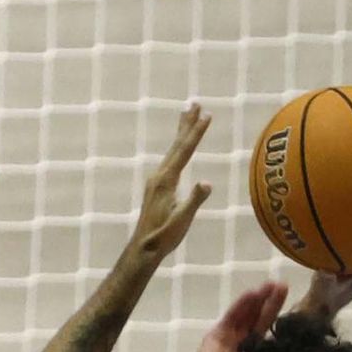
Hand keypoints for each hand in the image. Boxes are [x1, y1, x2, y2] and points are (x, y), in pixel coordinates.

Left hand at [130, 104, 212, 264]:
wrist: (144, 248)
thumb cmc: (164, 236)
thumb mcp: (182, 220)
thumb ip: (193, 201)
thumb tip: (206, 184)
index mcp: (166, 180)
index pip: (184, 151)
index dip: (196, 133)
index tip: (207, 115)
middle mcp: (159, 175)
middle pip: (176, 145)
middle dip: (187, 124)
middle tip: (195, 103)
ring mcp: (156, 180)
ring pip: (172, 151)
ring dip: (181, 133)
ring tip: (187, 116)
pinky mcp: (156, 186)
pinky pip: (170, 160)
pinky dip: (177, 148)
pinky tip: (179, 150)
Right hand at [181, 281, 287, 351]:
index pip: (269, 332)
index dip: (279, 319)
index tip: (293, 305)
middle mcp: (245, 343)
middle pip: (260, 319)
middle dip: (271, 302)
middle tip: (283, 285)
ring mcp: (231, 336)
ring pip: (247, 314)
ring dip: (258, 299)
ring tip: (270, 284)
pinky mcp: (217, 334)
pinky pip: (232, 316)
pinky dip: (241, 305)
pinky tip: (252, 293)